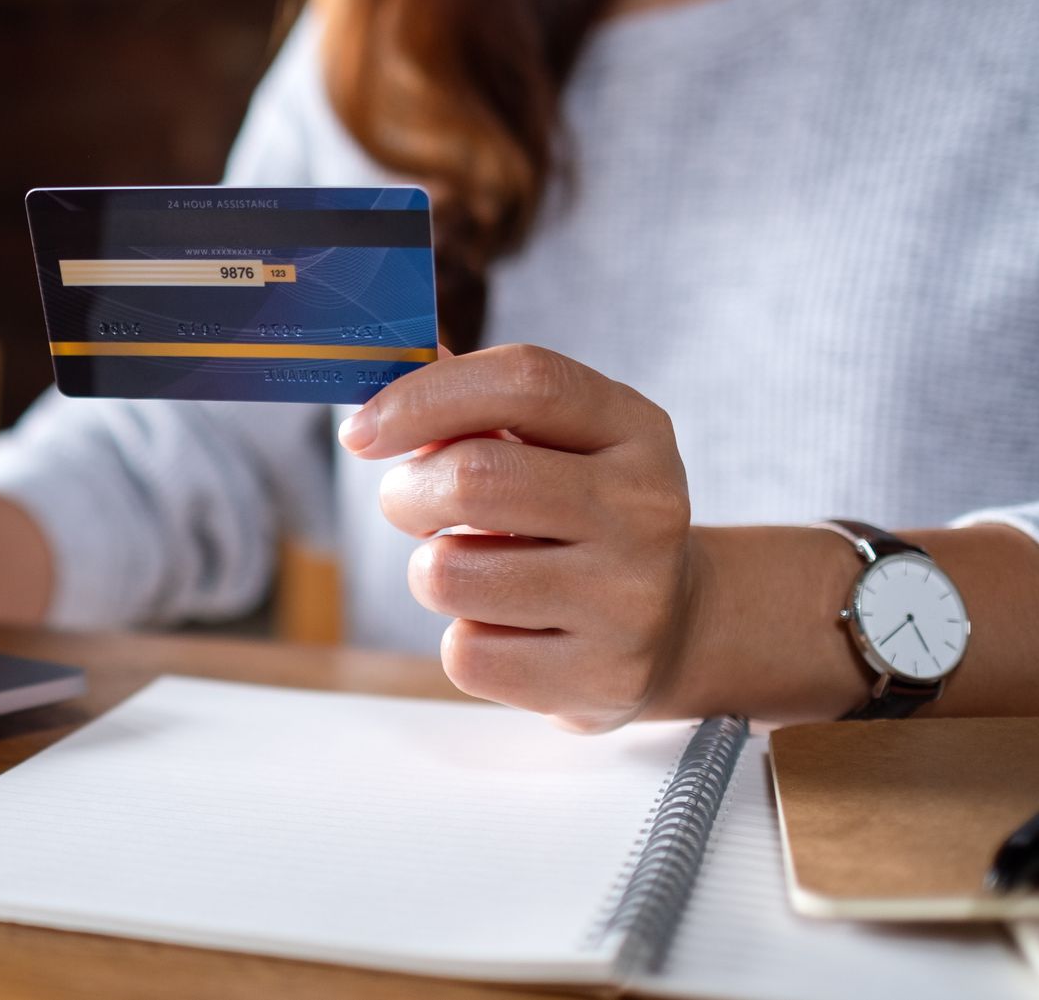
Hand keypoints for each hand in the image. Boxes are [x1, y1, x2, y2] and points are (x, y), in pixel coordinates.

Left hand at [339, 345, 697, 732]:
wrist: (678, 627)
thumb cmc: (582, 518)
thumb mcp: (558, 445)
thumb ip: (478, 404)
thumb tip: (396, 360)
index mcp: (635, 430)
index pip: (526, 382)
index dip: (424, 395)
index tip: (360, 429)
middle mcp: (644, 509)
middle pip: (474, 478)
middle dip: (407, 493)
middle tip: (409, 507)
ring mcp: (628, 599)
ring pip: (449, 574)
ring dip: (431, 571)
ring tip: (473, 571)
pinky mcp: (600, 677)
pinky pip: (467, 654)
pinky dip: (464, 641)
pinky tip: (508, 629)